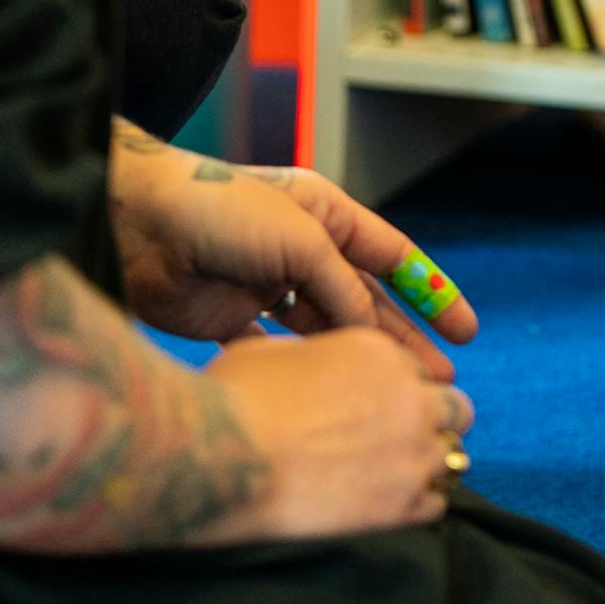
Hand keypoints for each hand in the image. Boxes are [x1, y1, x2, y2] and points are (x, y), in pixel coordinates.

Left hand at [109, 124, 477, 378]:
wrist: (140, 225)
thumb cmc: (224, 212)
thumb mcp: (303, 241)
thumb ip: (342, 288)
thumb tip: (366, 335)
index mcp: (327, 215)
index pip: (393, 257)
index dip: (432, 292)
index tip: (464, 328)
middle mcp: (301, 250)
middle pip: (365, 301)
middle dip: (403, 337)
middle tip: (437, 375)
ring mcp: (266, 285)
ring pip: (325, 330)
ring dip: (358, 357)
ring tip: (390, 389)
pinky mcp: (230, 319)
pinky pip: (278, 349)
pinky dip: (302, 368)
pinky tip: (327, 391)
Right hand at [203, 329, 472, 542]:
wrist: (228, 461)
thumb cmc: (233, 402)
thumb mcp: (271, 353)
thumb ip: (310, 357)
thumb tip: (309, 368)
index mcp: (380, 353)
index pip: (414, 371)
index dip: (397, 392)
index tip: (378, 412)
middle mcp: (410, 396)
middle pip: (453, 408)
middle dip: (432, 422)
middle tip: (400, 442)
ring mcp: (413, 450)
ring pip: (452, 455)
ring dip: (428, 464)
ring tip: (396, 478)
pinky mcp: (404, 501)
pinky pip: (437, 503)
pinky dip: (419, 504)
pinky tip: (390, 507)